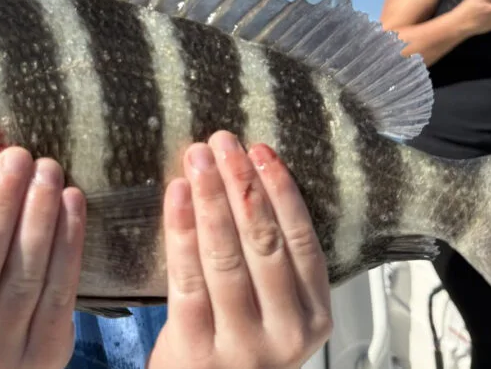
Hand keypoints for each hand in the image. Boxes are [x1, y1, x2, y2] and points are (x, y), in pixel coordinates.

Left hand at [148, 131, 332, 368]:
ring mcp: (241, 344)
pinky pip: (187, 278)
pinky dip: (181, 230)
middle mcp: (285, 332)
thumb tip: (255, 180)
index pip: (303, 242)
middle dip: (242, 185)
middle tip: (224, 143)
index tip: (261, 151)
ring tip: (198, 158)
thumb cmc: (238, 349)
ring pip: (226, 257)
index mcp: (314, 318)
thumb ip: (275, 266)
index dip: (282, 191)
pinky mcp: (196, 349)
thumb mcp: (275, 314)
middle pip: (264, 243)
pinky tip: (176, 194)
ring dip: (212, 198)